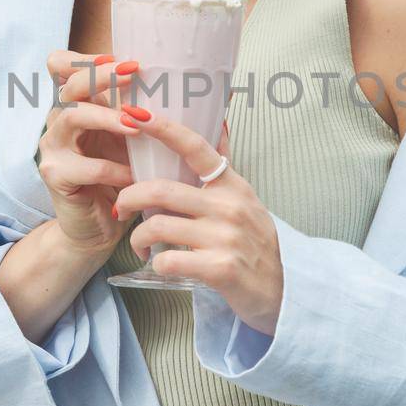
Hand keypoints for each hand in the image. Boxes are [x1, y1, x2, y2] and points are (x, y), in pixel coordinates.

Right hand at [38, 51, 143, 255]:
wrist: (97, 226)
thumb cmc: (119, 178)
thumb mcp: (133, 141)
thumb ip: (148, 114)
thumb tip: (207, 91)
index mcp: (77, 106)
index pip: (62, 67)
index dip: (84, 59)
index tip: (118, 58)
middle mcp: (59, 121)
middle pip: (69, 85)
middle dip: (101, 75)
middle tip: (133, 73)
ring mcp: (53, 147)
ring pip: (72, 118)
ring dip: (107, 117)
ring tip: (136, 124)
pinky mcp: (55, 175)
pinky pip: (86, 167)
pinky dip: (114, 169)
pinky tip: (134, 175)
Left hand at [112, 116, 283, 334]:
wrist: (283, 290)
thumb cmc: (256, 244)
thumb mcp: (246, 200)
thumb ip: (223, 168)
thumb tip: (219, 123)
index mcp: (232, 186)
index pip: (195, 147)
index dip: (163, 128)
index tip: (135, 114)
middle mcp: (229, 207)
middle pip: (161, 190)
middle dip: (129, 197)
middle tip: (122, 207)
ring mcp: (225, 238)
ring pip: (158, 226)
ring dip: (138, 237)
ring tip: (140, 245)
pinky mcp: (220, 269)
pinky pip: (168, 260)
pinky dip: (156, 263)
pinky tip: (161, 264)